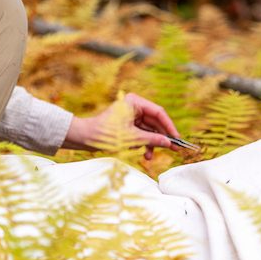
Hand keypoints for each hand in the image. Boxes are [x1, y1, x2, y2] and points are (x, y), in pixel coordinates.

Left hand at [63, 93, 180, 159]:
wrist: (83, 138)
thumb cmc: (105, 134)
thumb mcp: (131, 138)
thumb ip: (152, 139)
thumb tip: (169, 143)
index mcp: (134, 102)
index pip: (159, 112)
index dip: (169, 126)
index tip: (177, 138)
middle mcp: (134, 106)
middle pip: (155, 122)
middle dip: (161, 137)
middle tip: (174, 149)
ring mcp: (130, 115)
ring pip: (148, 130)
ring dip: (150, 143)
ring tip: (149, 157)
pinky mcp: (127, 125)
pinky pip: (140, 134)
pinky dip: (143, 143)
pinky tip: (142, 154)